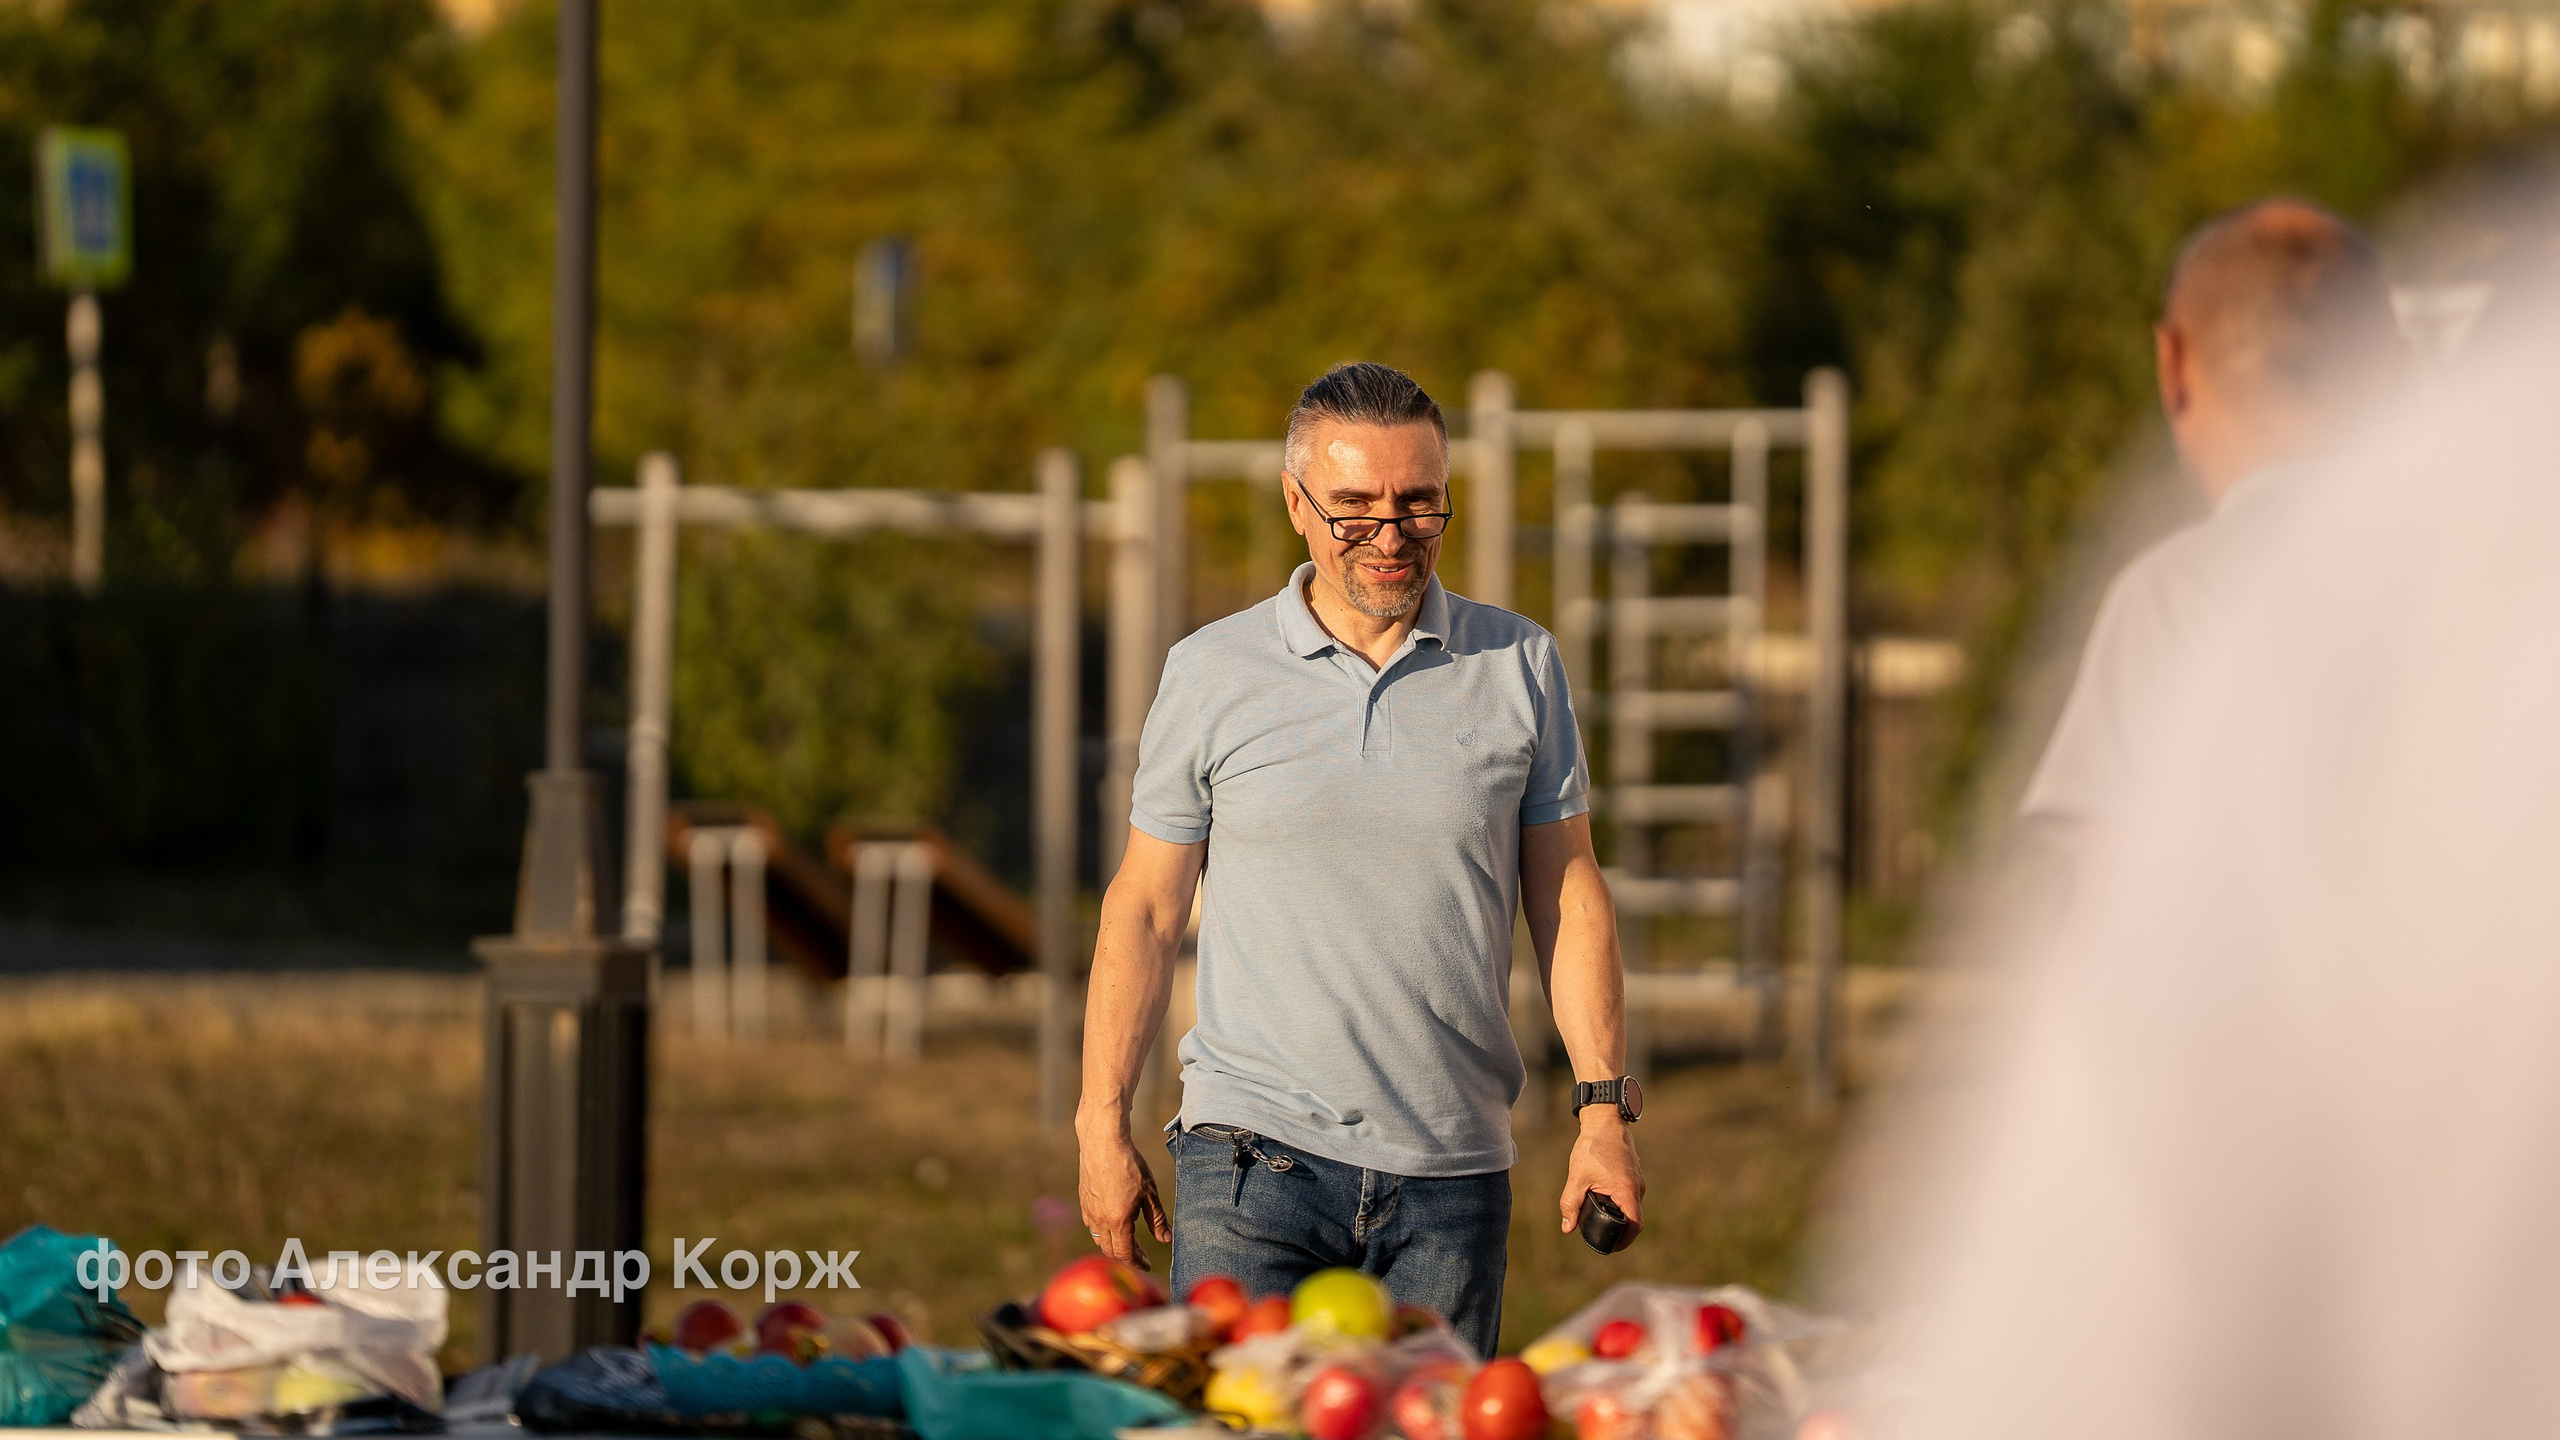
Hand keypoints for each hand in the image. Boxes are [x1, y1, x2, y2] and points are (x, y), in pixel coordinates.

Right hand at [1076, 1119, 1171, 1270]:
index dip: (1137, 1263)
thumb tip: (1165, 1239)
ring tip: (1129, 1240)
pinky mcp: (1084, 1201)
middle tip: (1142, 1254)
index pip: (1125, 1254)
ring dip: (1114, 1245)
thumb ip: (1157, 1219)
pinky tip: (1114, 1222)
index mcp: (1118, 1221)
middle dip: (1127, 1256)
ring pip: (1099, 1239)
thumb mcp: (1150, 1193)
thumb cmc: (1129, 1165)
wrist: (1103, 1142)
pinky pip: (1092, 1226)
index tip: (1147, 1265)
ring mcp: (1089, 1211)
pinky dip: (1103, 1232)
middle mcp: (1100, 1220)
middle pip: (1110, 1250)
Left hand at [1560, 1110, 1643, 1246]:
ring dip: (1618, 1214)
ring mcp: (1638, 1180)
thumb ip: (1570, 1203)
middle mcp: (1638, 1188)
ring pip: (1631, 1206)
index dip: (1624, 1241)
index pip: (1634, 1227)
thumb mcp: (1578, 1177)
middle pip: (1633, 1219)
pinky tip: (1602, 1199)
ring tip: (1598, 1217)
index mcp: (1627, 1191)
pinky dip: (1618, 1202)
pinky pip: (1629, 1195)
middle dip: (1618, 1230)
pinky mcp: (1634, 1174)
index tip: (1610, 1246)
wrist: (1605, 1121)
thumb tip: (1567, 1228)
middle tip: (1599, 1235)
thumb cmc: (1593, 1147)